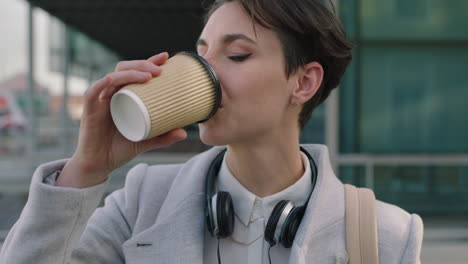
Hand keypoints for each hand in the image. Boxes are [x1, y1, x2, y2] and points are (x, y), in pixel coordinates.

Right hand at [57, 52, 186, 187]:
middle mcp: (113, 93)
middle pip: (125, 69)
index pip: (137, 72)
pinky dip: (104, 82)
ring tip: (149, 75)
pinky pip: (94, 90)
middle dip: (143, 64)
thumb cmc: (120, 148)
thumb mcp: (146, 141)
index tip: (166, 57)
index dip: (149, 62)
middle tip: (160, 69)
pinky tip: (115, 79)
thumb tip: (184, 133)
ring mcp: (101, 99)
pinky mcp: (90, 108)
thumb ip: (163, 137)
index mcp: (125, 96)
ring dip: (131, 72)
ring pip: (114, 76)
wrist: (100, 164)